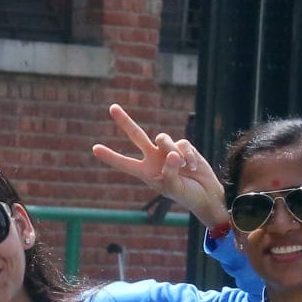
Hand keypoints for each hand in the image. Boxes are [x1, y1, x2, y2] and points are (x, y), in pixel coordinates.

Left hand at [91, 104, 229, 231]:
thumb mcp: (173, 188)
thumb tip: (172, 153)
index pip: (125, 163)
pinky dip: (188, 156)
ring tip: (183, 166)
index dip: (111, 156)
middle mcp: (154, 158)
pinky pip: (182, 144)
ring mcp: (168, 150)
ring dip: (173, 151)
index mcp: (146, 172)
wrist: (206, 193)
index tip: (95, 149)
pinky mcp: (184, 146)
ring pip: (163, 138)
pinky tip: (192, 167)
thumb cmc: (186, 194)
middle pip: (137, 135)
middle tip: (111, 107)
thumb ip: (169, 172)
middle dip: (124, 121)